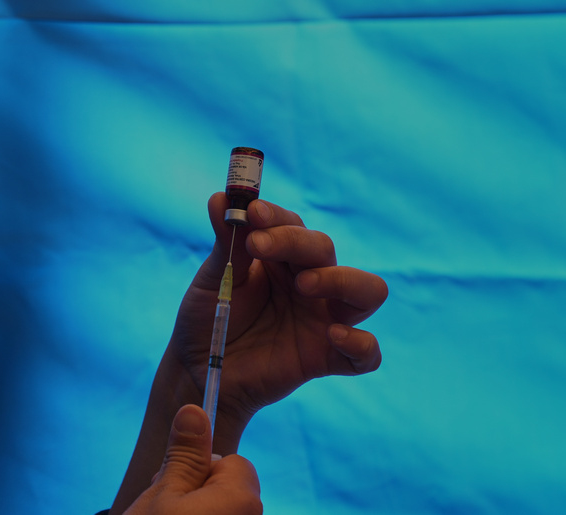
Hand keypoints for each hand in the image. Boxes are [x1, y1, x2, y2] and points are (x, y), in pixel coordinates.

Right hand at [121, 404, 261, 514]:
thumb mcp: (163, 494)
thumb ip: (184, 453)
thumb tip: (194, 411)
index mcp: (242, 499)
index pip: (234, 462)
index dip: (203, 469)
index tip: (177, 486)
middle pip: (229, 485)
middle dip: (200, 488)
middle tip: (168, 506)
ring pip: (223, 505)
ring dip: (199, 507)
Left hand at [173, 194, 387, 448]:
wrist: (198, 370)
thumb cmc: (208, 318)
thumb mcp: (213, 279)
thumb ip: (225, 242)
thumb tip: (220, 196)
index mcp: (280, 258)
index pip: (292, 225)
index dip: (276, 216)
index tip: (252, 212)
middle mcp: (308, 282)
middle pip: (324, 249)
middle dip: (294, 242)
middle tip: (257, 245)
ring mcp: (322, 319)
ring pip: (367, 291)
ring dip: (341, 280)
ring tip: (304, 284)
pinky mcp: (326, 357)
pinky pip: (366, 354)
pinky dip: (362, 344)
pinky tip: (334, 335)